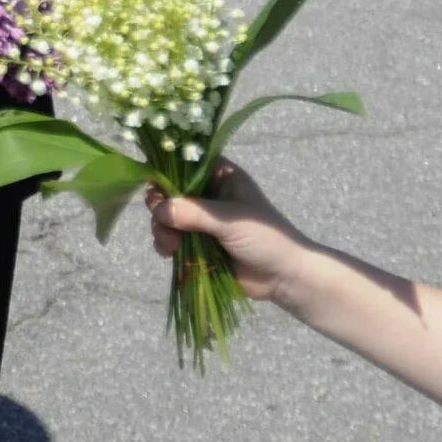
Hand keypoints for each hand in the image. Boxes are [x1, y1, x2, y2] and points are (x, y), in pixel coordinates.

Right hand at [147, 161, 315, 306]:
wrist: (284, 277)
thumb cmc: (266, 238)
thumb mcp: (230, 220)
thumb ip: (194, 212)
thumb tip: (158, 210)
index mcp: (220, 176)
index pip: (184, 163)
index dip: (166, 172)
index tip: (157, 190)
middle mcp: (207, 194)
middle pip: (169, 191)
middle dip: (160, 208)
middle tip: (162, 223)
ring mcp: (200, 220)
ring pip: (166, 217)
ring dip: (162, 229)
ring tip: (170, 246)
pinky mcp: (197, 244)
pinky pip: (171, 238)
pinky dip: (165, 244)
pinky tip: (170, 253)